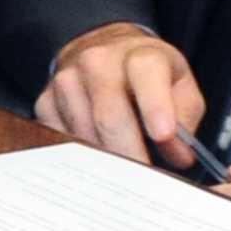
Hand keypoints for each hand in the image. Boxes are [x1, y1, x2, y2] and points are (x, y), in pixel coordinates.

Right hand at [37, 20, 211, 170]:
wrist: (104, 50)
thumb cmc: (146, 75)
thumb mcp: (180, 85)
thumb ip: (185, 119)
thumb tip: (178, 156)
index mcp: (139, 55)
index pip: (145, 73)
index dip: (155, 106)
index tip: (164, 135)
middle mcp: (98, 61)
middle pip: (109, 116)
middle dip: (130, 154)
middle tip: (146, 180)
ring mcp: (67, 80)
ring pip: (85, 135)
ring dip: (107, 158)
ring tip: (125, 164)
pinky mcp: (45, 101)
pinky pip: (62, 140)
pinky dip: (83, 154)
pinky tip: (99, 151)